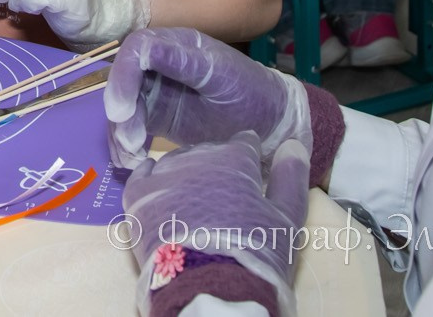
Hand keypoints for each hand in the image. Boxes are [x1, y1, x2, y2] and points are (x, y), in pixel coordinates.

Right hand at [103, 26, 311, 169]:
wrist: (273, 125)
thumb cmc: (251, 93)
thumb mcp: (220, 75)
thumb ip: (182, 62)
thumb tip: (140, 49)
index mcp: (177, 45)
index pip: (136, 49)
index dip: (122, 76)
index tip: (122, 110)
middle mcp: (160, 64)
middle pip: (123, 79)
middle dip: (120, 110)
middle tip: (131, 142)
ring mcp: (156, 92)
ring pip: (123, 106)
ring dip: (120, 132)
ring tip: (134, 158)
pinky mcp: (156, 117)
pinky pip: (131, 127)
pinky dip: (125, 145)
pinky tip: (133, 163)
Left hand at [122, 133, 309, 312]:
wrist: (210, 289)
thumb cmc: (255, 254)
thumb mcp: (287, 219)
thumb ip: (291, 178)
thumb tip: (293, 144)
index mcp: (235, 159)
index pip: (244, 143)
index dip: (250, 156)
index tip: (252, 168)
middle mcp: (197, 158)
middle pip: (209, 152)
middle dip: (219, 165)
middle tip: (225, 190)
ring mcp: (165, 176)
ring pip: (177, 161)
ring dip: (187, 172)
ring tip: (195, 194)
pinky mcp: (139, 197)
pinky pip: (141, 174)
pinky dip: (149, 173)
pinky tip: (154, 176)